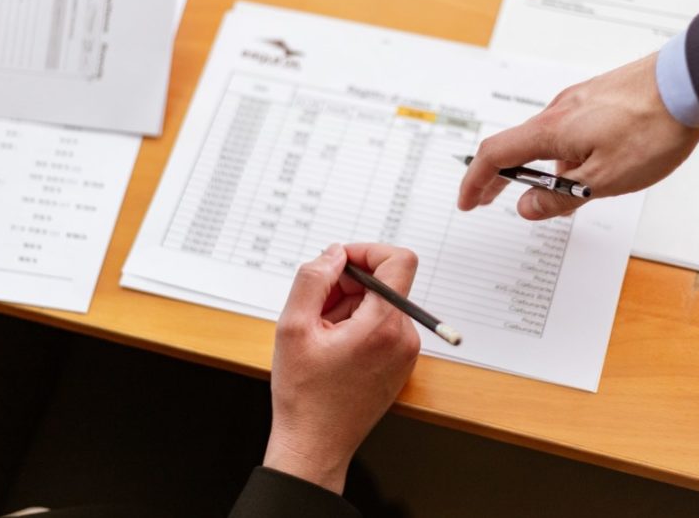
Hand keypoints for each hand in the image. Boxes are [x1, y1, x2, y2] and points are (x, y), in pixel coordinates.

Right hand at [264, 243, 420, 494]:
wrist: (315, 446)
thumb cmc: (304, 394)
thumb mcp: (293, 327)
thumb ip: (312, 279)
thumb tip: (333, 253)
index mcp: (382, 326)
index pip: (399, 261)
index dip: (367, 251)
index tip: (340, 263)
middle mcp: (403, 337)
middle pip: (384, 283)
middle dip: (348, 284)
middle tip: (315, 308)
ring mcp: (405, 352)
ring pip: (380, 304)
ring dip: (349, 306)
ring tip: (321, 334)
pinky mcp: (400, 363)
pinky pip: (382, 325)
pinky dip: (357, 324)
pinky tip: (332, 347)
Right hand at [458, 53, 698, 219]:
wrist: (691, 83)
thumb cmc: (652, 127)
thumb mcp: (603, 180)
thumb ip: (560, 197)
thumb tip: (526, 208)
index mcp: (551, 131)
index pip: (495, 156)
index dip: (476, 182)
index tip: (467, 202)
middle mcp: (559, 110)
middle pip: (516, 145)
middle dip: (499, 176)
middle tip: (489, 199)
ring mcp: (581, 100)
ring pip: (547, 139)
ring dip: (540, 167)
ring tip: (560, 194)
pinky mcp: (601, 97)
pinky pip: (570, 128)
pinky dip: (563, 152)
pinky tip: (590, 166)